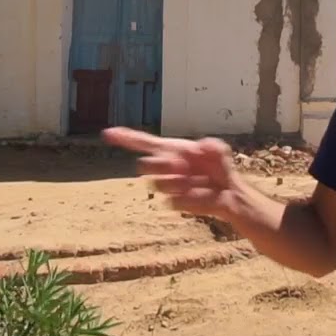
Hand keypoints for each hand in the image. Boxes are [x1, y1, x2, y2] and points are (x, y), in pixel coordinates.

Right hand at [101, 127, 247, 219]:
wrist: (227, 192)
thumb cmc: (218, 167)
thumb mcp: (218, 150)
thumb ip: (212, 146)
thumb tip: (200, 148)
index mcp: (170, 150)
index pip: (143, 143)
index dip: (125, 138)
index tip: (108, 134)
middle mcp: (165, 166)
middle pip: (144, 166)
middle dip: (160, 165)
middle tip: (182, 166)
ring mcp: (168, 185)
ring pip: (157, 184)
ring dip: (177, 183)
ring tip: (197, 181)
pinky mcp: (175, 201)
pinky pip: (173, 201)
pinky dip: (190, 198)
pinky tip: (201, 194)